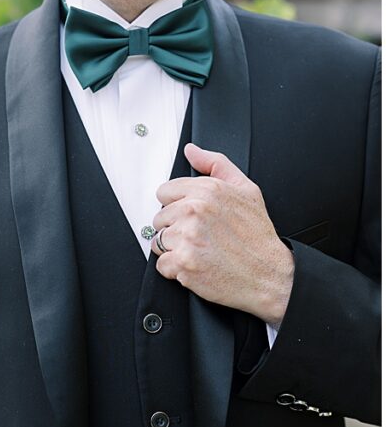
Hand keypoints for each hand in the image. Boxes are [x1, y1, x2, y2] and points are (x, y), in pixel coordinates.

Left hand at [151, 143, 293, 325]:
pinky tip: (197, 265)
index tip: (192, 216)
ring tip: (200, 250)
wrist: (269, 275)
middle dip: (175, 228)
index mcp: (207, 190)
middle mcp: (194, 211)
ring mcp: (187, 237)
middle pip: (159, 217)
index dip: (177, 205)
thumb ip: (216, 165)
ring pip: (158, 241)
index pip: (164, 192)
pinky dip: (175, 269)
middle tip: (200, 236)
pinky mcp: (183, 262)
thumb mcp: (246, 190)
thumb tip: (192, 151)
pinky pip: (162, 265)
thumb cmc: (258, 236)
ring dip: (174, 249)